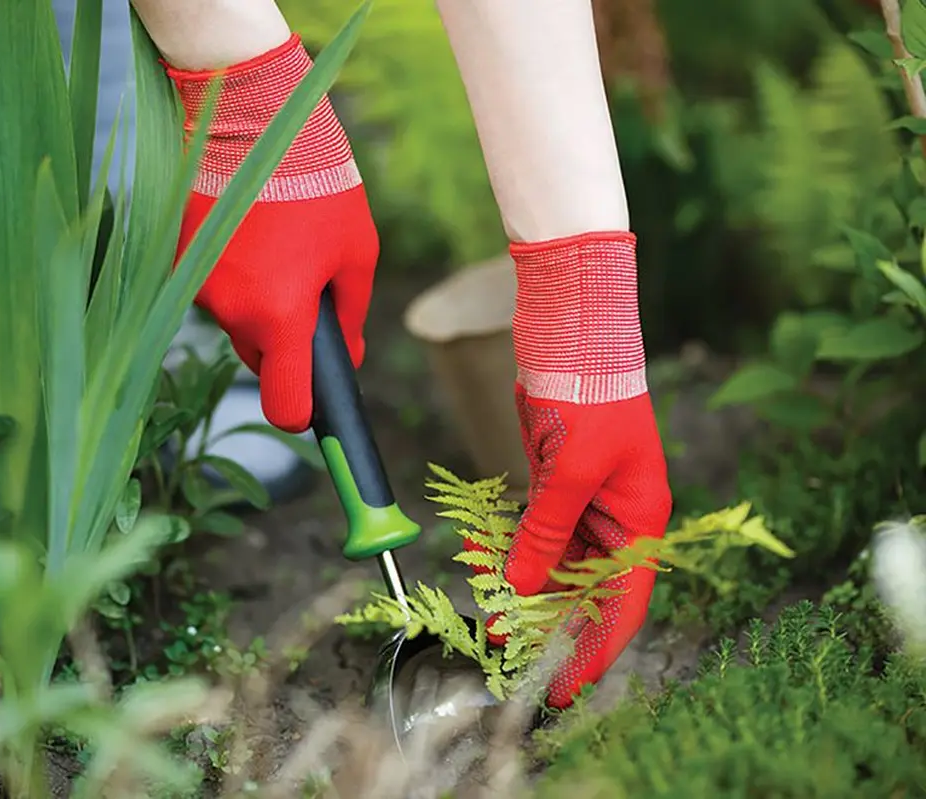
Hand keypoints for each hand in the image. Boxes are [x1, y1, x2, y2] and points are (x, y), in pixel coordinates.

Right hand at [167, 35, 377, 432]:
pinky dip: (230, 274)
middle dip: (285, 341)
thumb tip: (348, 359)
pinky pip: (210, 288)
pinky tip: (248, 230)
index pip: (285, 406)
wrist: (249, 115)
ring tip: (277, 243)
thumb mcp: (356, 250)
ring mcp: (196, 287)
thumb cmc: (316, 180)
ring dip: (257, 302)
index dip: (303, 413)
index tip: (314, 407)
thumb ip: (352, 315)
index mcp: (280, 316)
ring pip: (235, 321)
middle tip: (307, 290)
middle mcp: (230, 311)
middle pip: (261, 359)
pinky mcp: (175, 260)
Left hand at [472, 231, 671, 708]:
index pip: (621, 604)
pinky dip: (508, 549)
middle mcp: (616, 517)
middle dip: (548, 624)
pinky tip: (479, 562)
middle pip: (584, 589)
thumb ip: (545, 535)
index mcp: (640, 520)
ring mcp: (583, 498)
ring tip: (486, 616)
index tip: (562, 688)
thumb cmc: (587, 395)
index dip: (593, 650)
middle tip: (507, 654)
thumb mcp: (568, 473)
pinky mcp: (552, 479)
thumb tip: (522, 589)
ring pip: (552, 562)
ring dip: (521, 589)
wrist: (570, 327)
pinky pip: (532, 531)